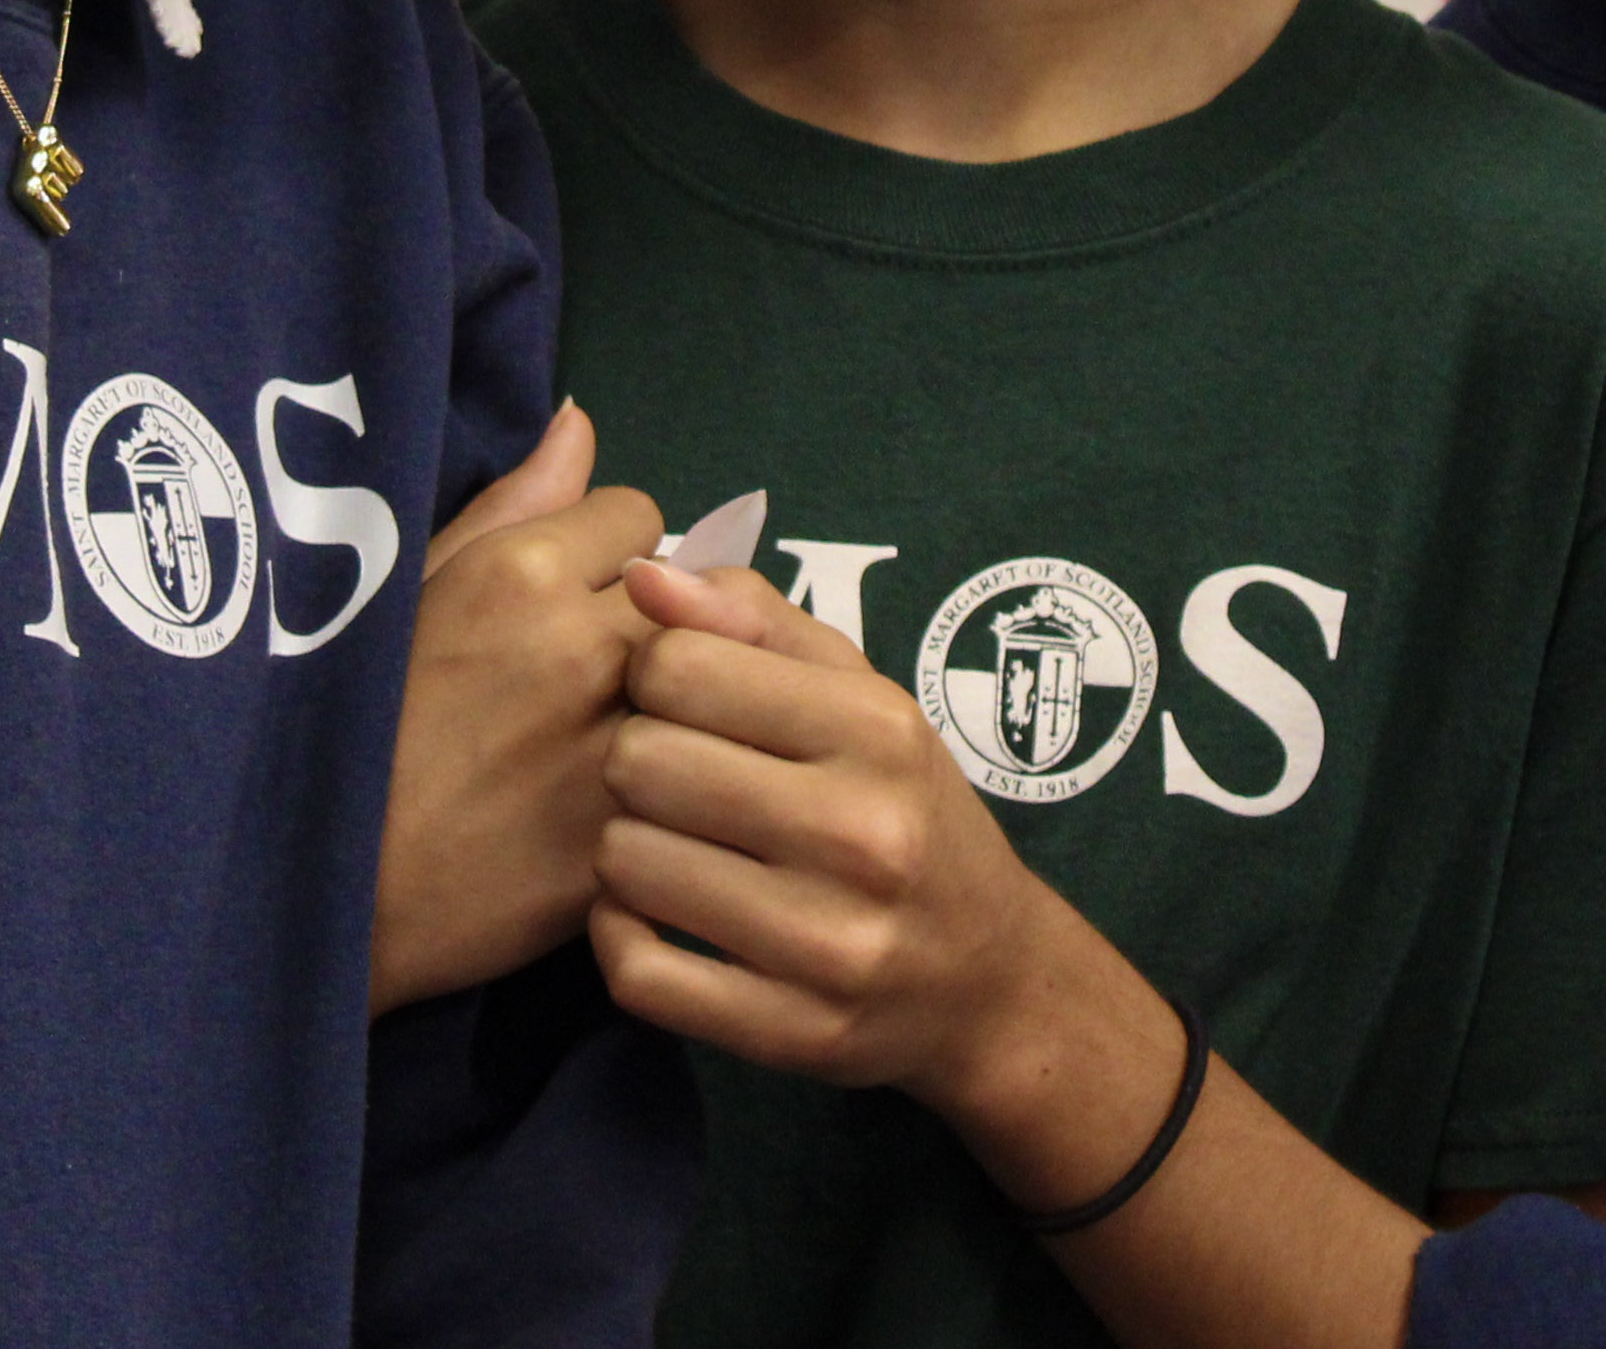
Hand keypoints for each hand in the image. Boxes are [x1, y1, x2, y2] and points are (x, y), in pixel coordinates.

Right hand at [368, 404, 663, 1014]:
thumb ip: (509, 505)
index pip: (637, 513)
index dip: (607, 552)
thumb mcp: (410, 592)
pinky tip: (616, 801)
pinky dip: (672, 787)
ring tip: (618, 728)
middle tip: (605, 666)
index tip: (574, 593)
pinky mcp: (629, 840)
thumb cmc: (351, 727)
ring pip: (708, 685)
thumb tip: (582, 422)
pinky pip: (694, 780)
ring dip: (677, 697)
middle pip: (689, 591)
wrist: (330, 893)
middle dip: (656, 616)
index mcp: (519, 572)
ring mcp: (613, 749)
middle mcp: (581, 648)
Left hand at [597, 565, 1433, 1348]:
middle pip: (641, 762)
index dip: (650, 670)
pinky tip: (648, 913)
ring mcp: (831, 945)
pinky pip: (638, 974)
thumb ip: (752, 620)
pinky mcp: (791, 1032)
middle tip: (662, 776)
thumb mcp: (861, 696)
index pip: (679, 664)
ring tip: (660, 841)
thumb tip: (642, 573)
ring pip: (626, 865)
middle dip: (630, 759)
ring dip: (621, 848)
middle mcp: (864, 835)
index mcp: (879, 731)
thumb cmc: (902, 808)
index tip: (674, 695)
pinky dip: (618, 938)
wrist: (987, 978)